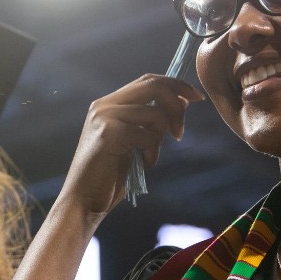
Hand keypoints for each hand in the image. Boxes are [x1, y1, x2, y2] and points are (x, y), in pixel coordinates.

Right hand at [57, 74, 203, 216]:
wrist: (84, 199)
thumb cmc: (110, 174)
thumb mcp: (133, 141)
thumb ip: (149, 120)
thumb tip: (181, 101)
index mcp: (108, 104)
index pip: (148, 81)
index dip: (175, 85)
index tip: (196, 98)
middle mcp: (104, 105)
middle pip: (153, 86)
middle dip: (176, 105)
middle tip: (180, 132)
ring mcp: (104, 117)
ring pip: (155, 114)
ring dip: (160, 138)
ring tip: (149, 156)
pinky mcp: (109, 133)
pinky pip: (148, 136)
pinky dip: (152, 152)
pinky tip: (142, 164)